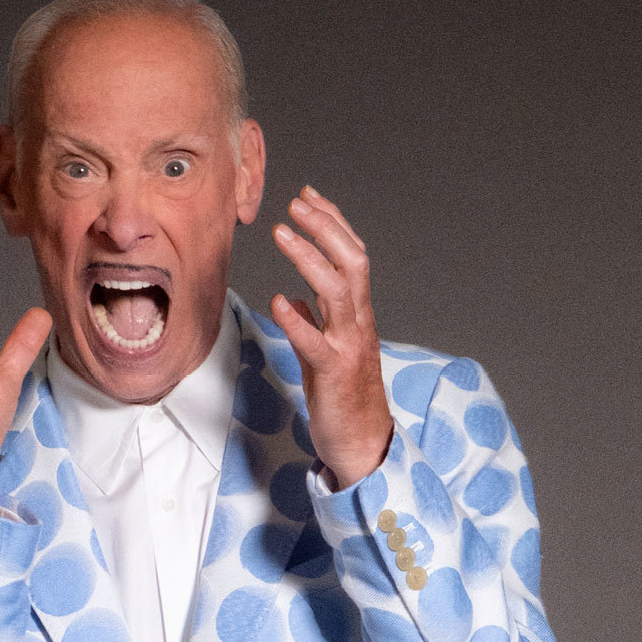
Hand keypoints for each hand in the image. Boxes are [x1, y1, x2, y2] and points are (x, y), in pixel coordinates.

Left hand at [269, 186, 393, 490]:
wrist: (362, 444)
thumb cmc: (343, 399)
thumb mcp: (325, 353)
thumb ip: (314, 323)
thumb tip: (294, 299)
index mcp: (356, 315)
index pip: (351, 256)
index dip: (332, 223)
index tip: (308, 197)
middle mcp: (358, 324)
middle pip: (352, 262)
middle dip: (326, 228)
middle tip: (297, 203)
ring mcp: (348, 347)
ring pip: (338, 291)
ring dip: (309, 259)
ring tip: (281, 234)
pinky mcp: (334, 374)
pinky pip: (315, 342)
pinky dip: (297, 319)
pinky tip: (279, 300)